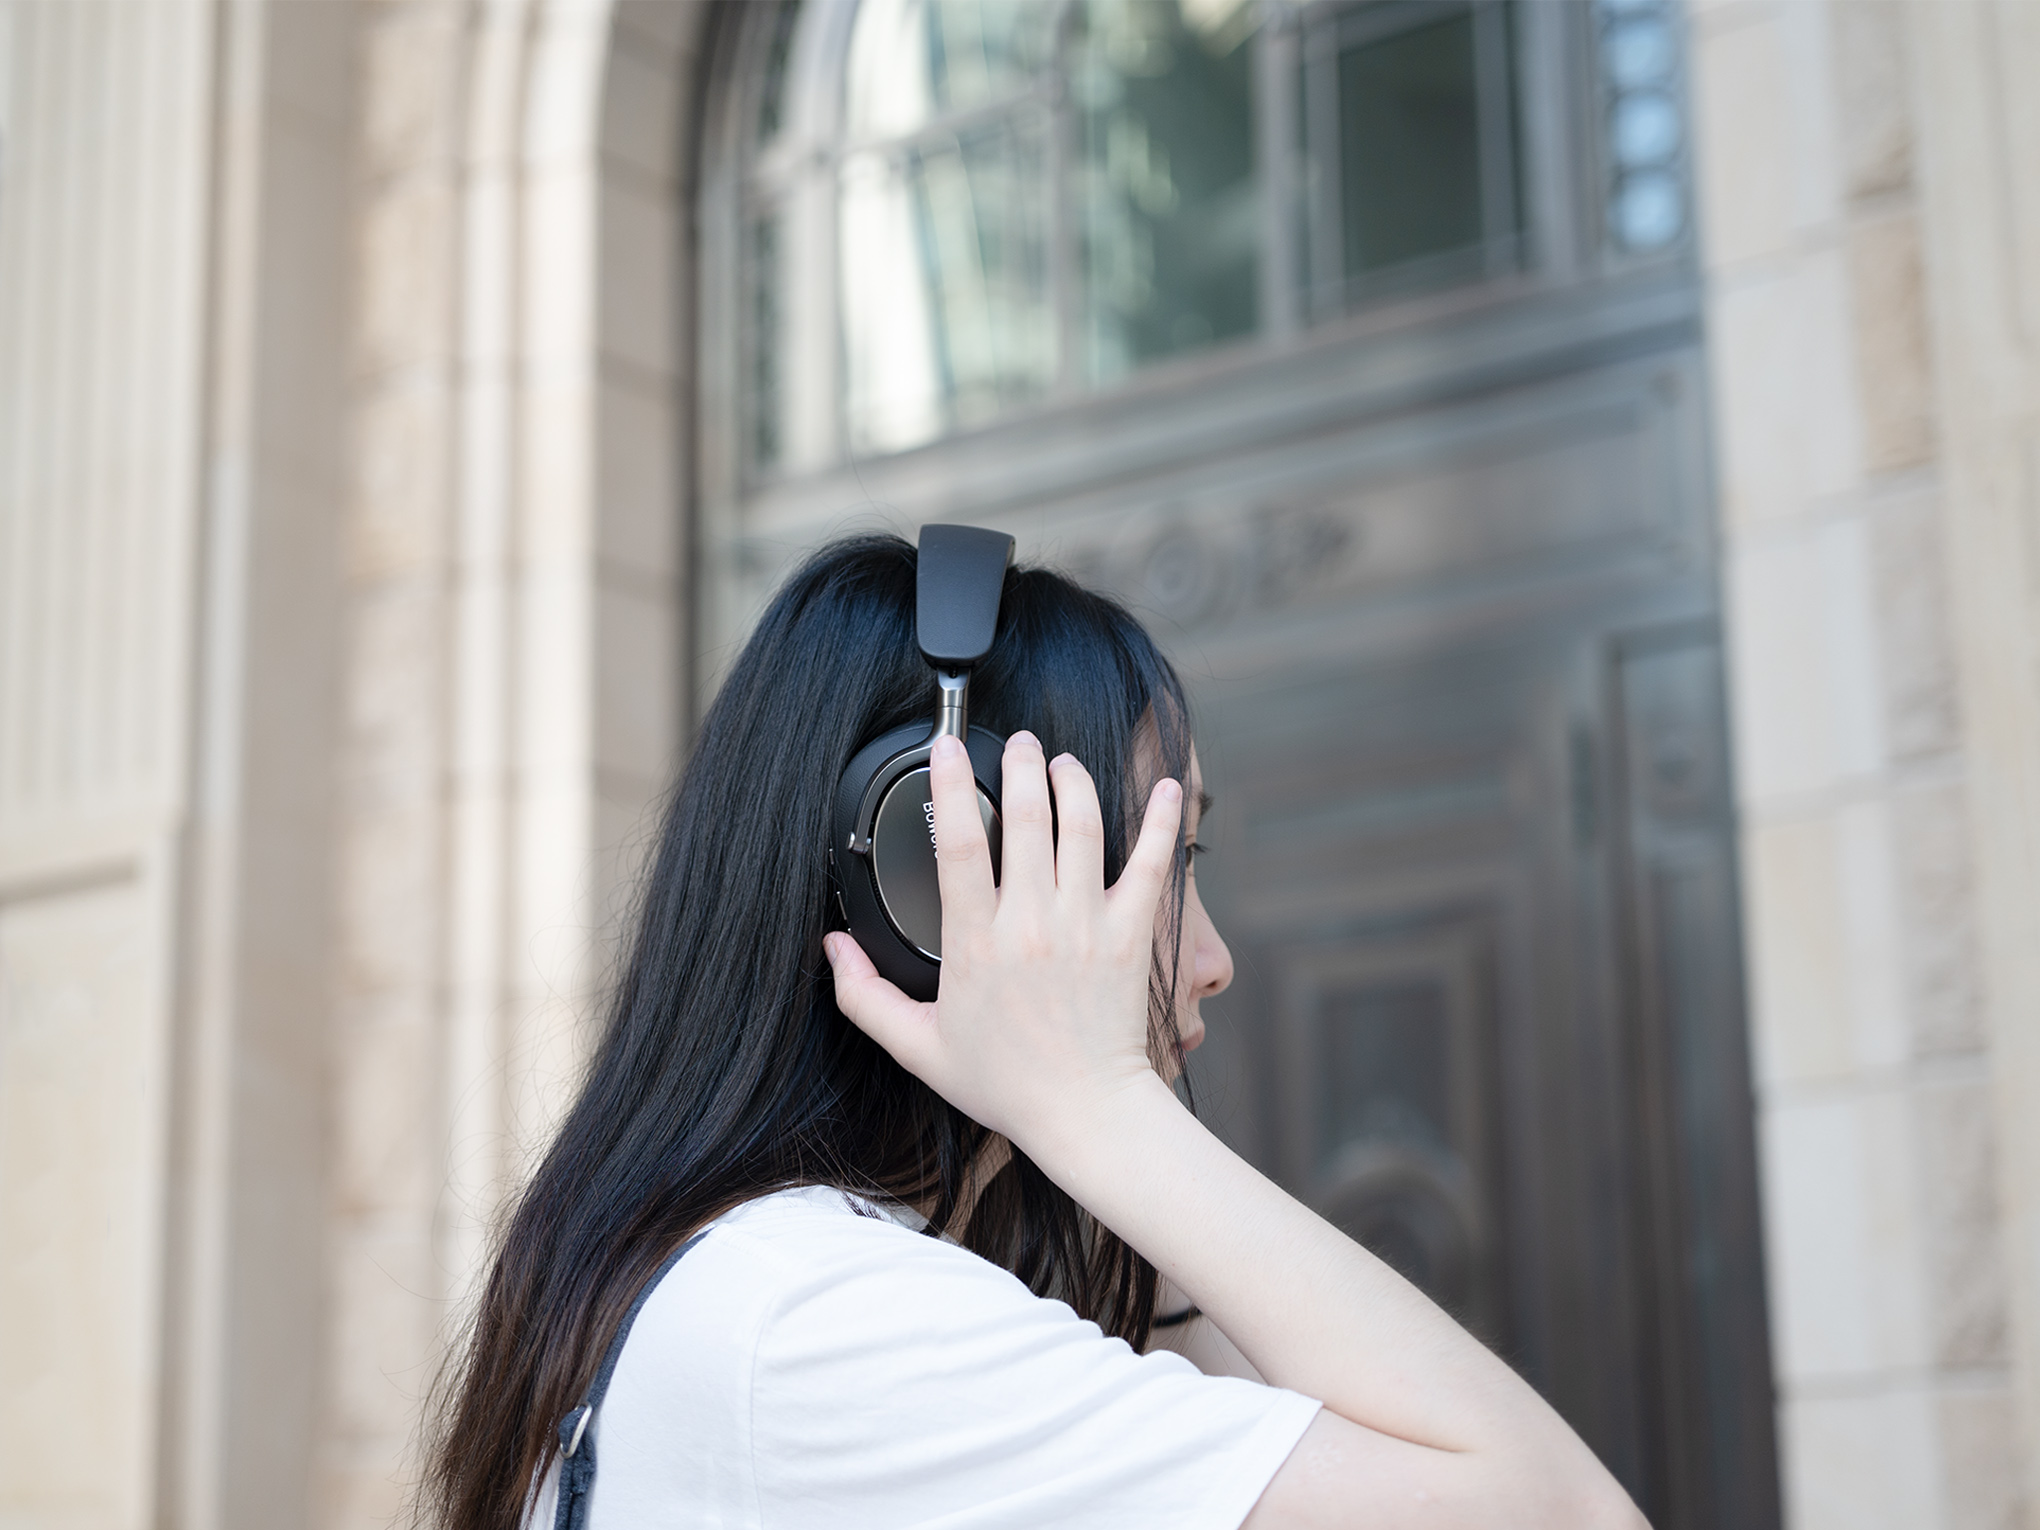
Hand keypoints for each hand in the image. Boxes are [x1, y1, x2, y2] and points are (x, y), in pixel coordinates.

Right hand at [824, 729, 1184, 1152]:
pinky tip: (1163, 789)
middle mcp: (1032, 922)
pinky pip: (1150, 864)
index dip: (949, 785)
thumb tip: (832, 946)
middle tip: (1016, 744)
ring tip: (1061, 763)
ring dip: (1072, 781)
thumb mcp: (917, 1047)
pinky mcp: (1131, 934)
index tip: (946, 748)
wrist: (1084, 1113)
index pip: (956, 842)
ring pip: (1081, 826)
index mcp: (977, 942)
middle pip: (1024, 817)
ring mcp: (1086, 923)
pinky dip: (1158, 822)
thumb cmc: (1005, 1083)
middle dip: (1019, 765)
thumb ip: (864, 996)